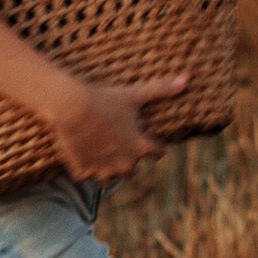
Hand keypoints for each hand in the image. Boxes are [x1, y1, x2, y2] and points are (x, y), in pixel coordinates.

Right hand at [41, 72, 188, 184]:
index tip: (150, 141)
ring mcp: (102, 169)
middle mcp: (123, 164)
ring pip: (110, 178)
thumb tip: (187, 79)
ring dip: (108, 170)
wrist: (70, 106)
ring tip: (103, 156)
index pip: (157, 153)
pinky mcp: (82, 170)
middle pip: (132, 169)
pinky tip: (82, 157)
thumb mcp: (134, 95)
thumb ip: (161, 90)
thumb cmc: (104, 99)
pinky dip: (84, 169)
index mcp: (139, 147)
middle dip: (129, 160)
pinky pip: (86, 176)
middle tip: (121, 146)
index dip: (155, 146)